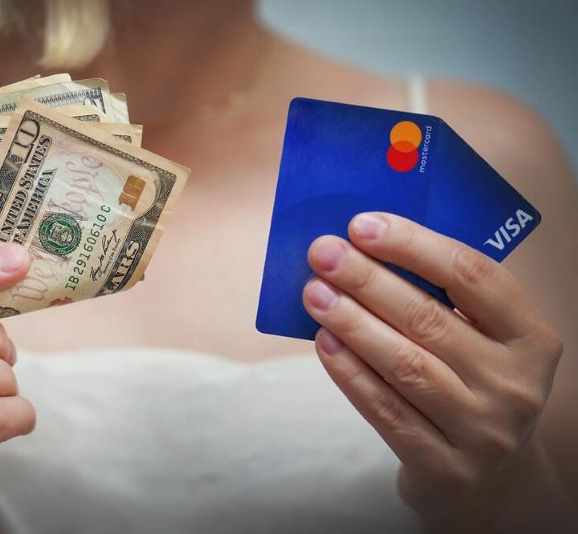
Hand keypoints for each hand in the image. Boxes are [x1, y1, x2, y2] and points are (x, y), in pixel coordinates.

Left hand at [303, 212, 570, 531]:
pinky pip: (386, 410)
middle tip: (323, 253)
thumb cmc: (470, 384)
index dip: (414, 245)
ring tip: (314, 292)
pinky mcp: (445, 466)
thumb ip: (438, 297)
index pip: (473, 275)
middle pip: (429, 318)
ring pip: (404, 364)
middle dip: (367, 279)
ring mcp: (483, 430)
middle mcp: (515, 385)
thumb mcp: (479, 340)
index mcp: (531, 338)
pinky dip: (350, 372)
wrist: (485, 476)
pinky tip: (324, 342)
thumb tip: (362, 247)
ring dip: (352, 322)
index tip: (362, 225)